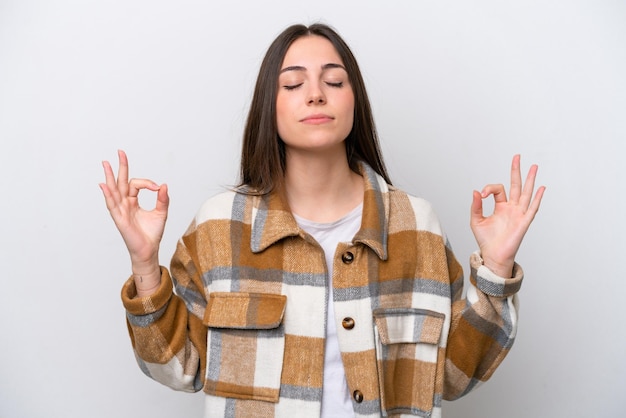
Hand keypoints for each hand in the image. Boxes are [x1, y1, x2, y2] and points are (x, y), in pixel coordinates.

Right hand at [99, 150, 168, 291]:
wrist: (149, 250)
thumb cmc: (152, 233)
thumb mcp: (161, 213)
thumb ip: (162, 199)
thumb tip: (164, 185)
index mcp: (133, 201)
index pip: (135, 185)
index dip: (146, 182)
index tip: (157, 187)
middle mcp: (125, 204)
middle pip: (121, 182)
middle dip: (120, 167)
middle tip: (120, 152)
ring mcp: (120, 210)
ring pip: (114, 190)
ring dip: (110, 176)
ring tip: (106, 163)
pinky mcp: (119, 219)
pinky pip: (112, 204)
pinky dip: (108, 194)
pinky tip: (104, 184)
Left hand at [470, 154, 544, 276]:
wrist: (493, 255)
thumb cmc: (486, 240)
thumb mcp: (476, 220)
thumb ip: (476, 206)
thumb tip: (476, 191)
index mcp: (501, 206)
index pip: (498, 189)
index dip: (489, 188)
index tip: (482, 194)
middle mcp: (511, 208)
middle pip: (516, 185)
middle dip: (516, 171)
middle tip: (517, 156)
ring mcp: (519, 214)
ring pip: (526, 193)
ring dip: (530, 180)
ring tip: (534, 166)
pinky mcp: (523, 222)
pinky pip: (532, 208)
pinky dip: (537, 198)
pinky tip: (541, 188)